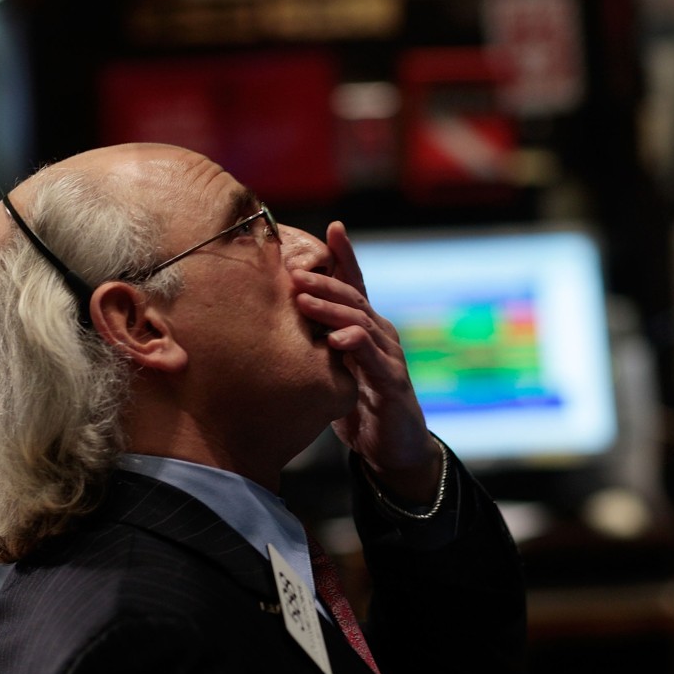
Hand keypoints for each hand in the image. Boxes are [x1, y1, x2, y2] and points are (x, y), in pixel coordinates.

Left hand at [291, 221, 440, 502]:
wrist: (394, 446)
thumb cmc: (360, 402)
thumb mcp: (335, 367)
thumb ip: (318, 343)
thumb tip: (278, 321)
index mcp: (366, 326)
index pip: (355, 285)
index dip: (345, 256)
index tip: (333, 227)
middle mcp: (380, 334)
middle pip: (353, 298)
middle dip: (324, 281)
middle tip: (293, 271)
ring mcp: (389, 356)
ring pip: (361, 322)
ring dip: (331, 309)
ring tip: (304, 300)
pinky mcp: (391, 383)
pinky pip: (373, 359)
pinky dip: (355, 345)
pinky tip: (337, 339)